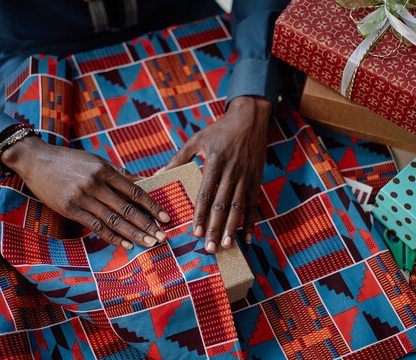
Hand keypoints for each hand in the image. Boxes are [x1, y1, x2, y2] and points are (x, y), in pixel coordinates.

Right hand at [1, 136, 170, 248]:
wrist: (35, 160)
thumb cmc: (70, 160)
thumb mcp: (97, 161)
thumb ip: (121, 173)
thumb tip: (146, 181)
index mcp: (105, 170)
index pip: (135, 191)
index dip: (152, 205)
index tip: (166, 217)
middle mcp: (96, 184)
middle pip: (127, 209)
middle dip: (147, 224)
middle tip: (163, 237)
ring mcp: (83, 198)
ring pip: (114, 220)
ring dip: (134, 234)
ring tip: (150, 243)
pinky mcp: (71, 209)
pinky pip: (96, 226)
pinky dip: (112, 237)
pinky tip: (126, 245)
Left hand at [160, 96, 270, 252]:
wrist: (249, 119)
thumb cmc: (219, 130)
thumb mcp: (197, 140)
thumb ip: (179, 158)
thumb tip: (160, 174)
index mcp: (214, 162)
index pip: (206, 193)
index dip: (201, 214)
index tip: (195, 232)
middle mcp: (231, 171)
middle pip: (222, 204)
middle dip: (216, 227)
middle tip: (210, 247)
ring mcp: (246, 177)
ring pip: (238, 207)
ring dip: (232, 228)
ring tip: (226, 246)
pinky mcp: (256, 180)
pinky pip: (253, 205)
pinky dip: (251, 222)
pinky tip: (248, 238)